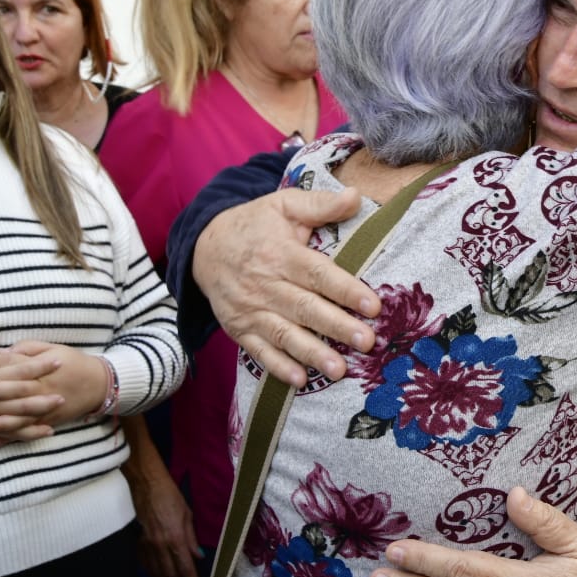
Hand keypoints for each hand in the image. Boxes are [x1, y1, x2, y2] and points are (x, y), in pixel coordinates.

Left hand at [0, 341, 108, 422]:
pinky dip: (12, 438)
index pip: (8, 362)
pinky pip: (28, 431)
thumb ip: (27, 349)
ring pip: (20, 416)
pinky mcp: (48, 420)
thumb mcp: (52, 348)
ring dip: (1, 421)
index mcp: (39, 368)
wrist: (99, 383)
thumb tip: (3, 351)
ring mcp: (45, 407)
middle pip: (14, 389)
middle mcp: (41, 388)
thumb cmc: (73, 362)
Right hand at [0, 350, 65, 443]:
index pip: (17, 369)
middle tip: (66, 389)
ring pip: (19, 415)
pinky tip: (42, 432)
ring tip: (59, 409)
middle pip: (23, 394)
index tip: (56, 360)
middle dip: (45, 391)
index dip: (39, 366)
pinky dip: (25, 433)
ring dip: (40, 413)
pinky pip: (6, 434)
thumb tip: (5, 354)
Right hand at [120, 418, 202, 576]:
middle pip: (170, 574)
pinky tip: (158, 576)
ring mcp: (146, 544)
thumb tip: (198, 556)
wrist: (145, 483)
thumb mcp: (187, 514)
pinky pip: (145, 563)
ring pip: (156, 571)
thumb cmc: (170, 495)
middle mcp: (160, 545)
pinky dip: (153, 573)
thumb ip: (191, 538)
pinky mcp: (138, 540)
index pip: (185, 567)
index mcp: (175, 538)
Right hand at [194, 187, 378, 385]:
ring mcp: (251, 309)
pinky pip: (259, 351)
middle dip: (337, 327)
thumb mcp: (283, 205)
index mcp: (280, 254)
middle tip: (367, 342)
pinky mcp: (240, 328)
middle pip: (306, 308)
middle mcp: (265, 284)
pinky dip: (279, 366)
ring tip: (339, 369)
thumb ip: (320, 204)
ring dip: (312, 353)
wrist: (204, 247)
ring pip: (285, 334)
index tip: (373, 306)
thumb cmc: (254, 225)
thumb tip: (356, 197)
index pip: (318, 274)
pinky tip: (301, 380)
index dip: (346, 290)